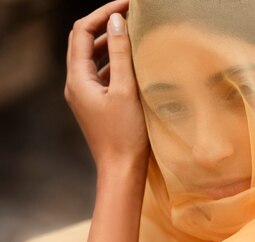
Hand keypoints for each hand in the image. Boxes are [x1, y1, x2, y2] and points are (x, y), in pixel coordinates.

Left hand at [64, 0, 148, 173]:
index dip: (103, 13)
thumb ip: (120, 53)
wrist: (122, 170)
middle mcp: (76, 85)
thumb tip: (117, 21)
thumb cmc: (126, 134)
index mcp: (77, 79)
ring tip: (135, 35)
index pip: (82, 32)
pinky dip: (115, 63)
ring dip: (111, 44)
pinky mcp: (96, 105)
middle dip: (106, 25)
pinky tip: (133, 64)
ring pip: (94, 59)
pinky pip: (102, 75)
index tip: (129, 5)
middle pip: (84, 42)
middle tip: (133, 16)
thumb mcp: (126, 89)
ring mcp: (85, 96)